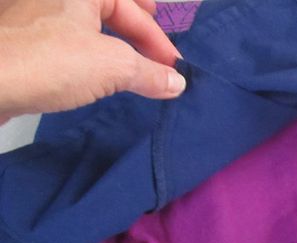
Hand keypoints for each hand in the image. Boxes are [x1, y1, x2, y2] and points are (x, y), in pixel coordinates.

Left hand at [0, 0, 186, 124]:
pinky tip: (94, 76)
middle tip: (156, 59)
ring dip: (114, 47)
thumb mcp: (113, 66)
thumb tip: (178, 82)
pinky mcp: (21, 40)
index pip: (133, 7)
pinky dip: (88, 55)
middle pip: (111, 9)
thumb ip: (151, 72)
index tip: (173, 69)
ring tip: (131, 70)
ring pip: (87, 26)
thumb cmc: (51, 63)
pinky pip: (65, 40)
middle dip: (138, 36)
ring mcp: (34, 14)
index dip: (159, 40)